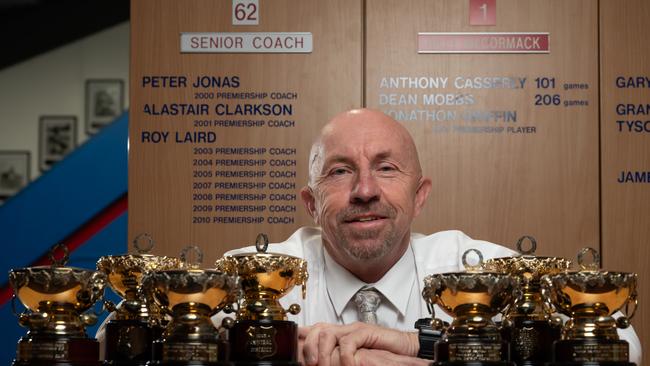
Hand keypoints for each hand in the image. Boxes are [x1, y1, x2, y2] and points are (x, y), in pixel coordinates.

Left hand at [299, 322, 419, 365]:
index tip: (292, 348)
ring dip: (322, 352)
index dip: (301, 336)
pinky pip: (348, 341)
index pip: (315, 330)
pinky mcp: (366, 332)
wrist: (404, 348)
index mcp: (340, 335)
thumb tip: (321, 364)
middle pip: (317, 329)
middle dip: (309, 346)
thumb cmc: (382, 354)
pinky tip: (346, 364)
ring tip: (323, 365)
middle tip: (310, 363)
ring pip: (328, 333)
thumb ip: (337, 358)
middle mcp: (344, 330)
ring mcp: (354, 329)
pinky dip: (344, 355)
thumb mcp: (354, 357)